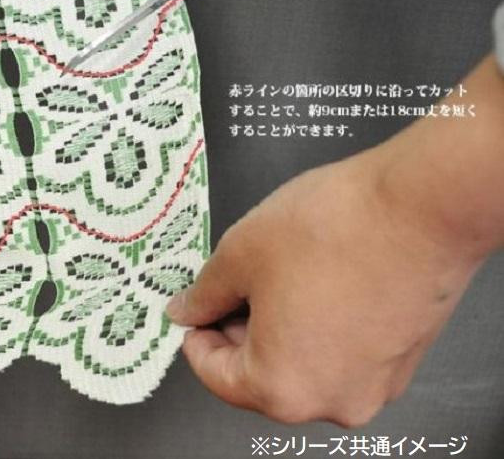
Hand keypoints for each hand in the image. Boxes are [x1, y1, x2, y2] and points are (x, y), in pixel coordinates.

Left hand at [165, 143, 483, 427]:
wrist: (420, 207)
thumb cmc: (334, 230)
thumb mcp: (240, 254)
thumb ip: (204, 294)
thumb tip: (188, 310)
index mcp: (282, 389)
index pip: (215, 375)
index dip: (197, 333)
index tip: (196, 306)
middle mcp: (332, 401)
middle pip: (260, 372)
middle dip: (239, 326)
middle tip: (235, 282)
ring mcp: (373, 384)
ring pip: (302, 360)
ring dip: (280, 323)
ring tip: (279, 272)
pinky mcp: (400, 359)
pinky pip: (341, 351)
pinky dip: (320, 323)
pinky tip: (318, 279)